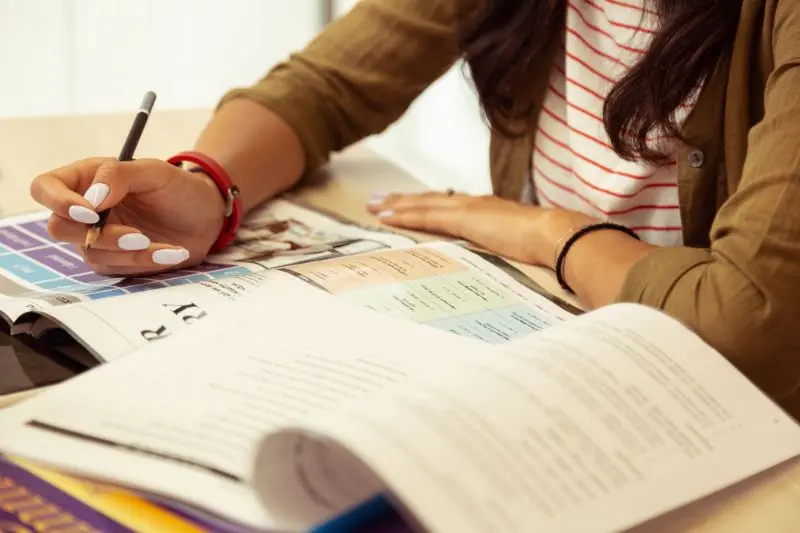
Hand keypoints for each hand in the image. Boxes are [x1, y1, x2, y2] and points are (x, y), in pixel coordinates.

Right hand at [31, 158, 224, 275]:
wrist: (206, 216)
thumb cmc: (178, 187)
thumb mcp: (154, 171)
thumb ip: (119, 175)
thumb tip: (91, 199)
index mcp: (86, 179)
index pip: (44, 188)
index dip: (57, 202)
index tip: (90, 212)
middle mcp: (85, 210)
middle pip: (61, 228)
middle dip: (101, 235)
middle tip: (138, 235)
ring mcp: (97, 237)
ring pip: (91, 254)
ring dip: (130, 253)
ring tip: (166, 246)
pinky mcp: (116, 260)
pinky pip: (117, 269)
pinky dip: (145, 262)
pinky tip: (172, 253)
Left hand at [366, 190, 554, 263]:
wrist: (555, 234)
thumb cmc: (546, 241)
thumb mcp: (521, 243)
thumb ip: (508, 245)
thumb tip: (508, 256)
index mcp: (487, 209)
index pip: (448, 204)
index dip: (424, 203)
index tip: (405, 203)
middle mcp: (473, 203)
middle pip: (429, 199)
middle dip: (401, 200)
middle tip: (376, 199)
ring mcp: (467, 209)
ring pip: (422, 204)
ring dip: (396, 205)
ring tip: (373, 205)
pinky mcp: (463, 219)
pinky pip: (426, 216)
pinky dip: (405, 216)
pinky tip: (387, 218)